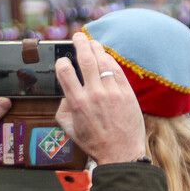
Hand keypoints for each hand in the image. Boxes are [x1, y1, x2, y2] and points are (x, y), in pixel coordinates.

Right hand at [55, 32, 145, 164]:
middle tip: (78, 36)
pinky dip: (111, 60)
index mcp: (77, 102)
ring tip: (92, 42)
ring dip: (96, 48)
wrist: (121, 154)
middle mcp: (94, 94)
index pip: (65, 71)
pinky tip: (106, 56)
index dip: (62, 62)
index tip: (63, 61)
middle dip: (80, 43)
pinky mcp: (127, 93)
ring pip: (103, 61)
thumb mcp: (70, 129)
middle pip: (85, 58)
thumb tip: (65, 93)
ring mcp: (113, 92)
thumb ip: (63, 109)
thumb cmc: (95, 144)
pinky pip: (118, 70)